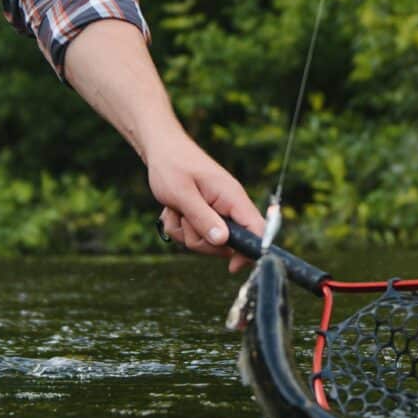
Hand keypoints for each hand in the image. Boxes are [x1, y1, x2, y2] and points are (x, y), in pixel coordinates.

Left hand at [147, 132, 261, 272]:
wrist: (161, 150)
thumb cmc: (171, 166)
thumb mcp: (182, 194)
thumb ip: (203, 218)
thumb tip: (223, 242)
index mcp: (232, 197)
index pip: (257, 229)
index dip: (251, 251)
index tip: (232, 267)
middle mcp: (229, 205)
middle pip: (227, 244)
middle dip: (201, 240)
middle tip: (184, 220)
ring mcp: (217, 211)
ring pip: (207, 242)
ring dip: (186, 232)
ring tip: (175, 209)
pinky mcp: (206, 214)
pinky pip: (195, 235)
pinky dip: (180, 227)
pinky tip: (172, 210)